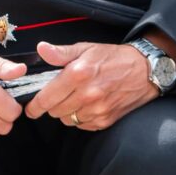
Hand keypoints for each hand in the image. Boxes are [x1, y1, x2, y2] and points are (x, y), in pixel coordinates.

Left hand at [23, 40, 157, 132]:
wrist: (144, 70)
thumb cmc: (113, 58)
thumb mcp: (86, 48)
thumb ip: (61, 53)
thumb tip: (41, 49)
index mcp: (78, 74)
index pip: (46, 98)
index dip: (35, 106)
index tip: (31, 108)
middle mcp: (87, 94)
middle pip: (54, 111)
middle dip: (52, 105)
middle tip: (59, 96)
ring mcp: (97, 109)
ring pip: (67, 120)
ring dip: (67, 112)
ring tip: (76, 98)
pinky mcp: (105, 120)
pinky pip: (82, 125)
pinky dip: (81, 118)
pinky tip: (88, 105)